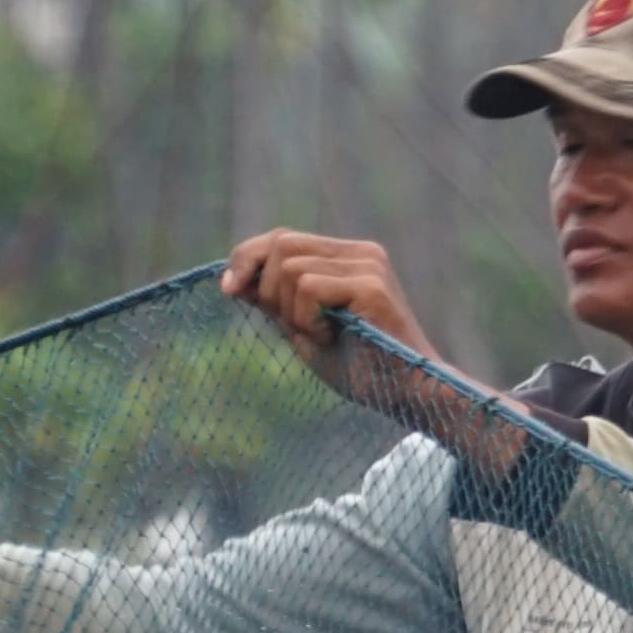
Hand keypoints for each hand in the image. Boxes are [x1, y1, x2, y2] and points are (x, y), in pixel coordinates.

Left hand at [221, 230, 434, 362]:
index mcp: (347, 257)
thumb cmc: (359, 368)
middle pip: (282, 243)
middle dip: (267, 288)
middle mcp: (361, 252)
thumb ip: (275, 301)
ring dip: (291, 312)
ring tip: (321, 336)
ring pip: (290, 269)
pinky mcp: (370, 285)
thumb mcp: (303, 328)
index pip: (283, 237)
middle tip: (292, 327)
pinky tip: (330, 338)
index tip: (227, 290)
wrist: (405, 395)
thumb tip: (231, 279)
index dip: (248, 258)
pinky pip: (308, 288)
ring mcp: (368, 265)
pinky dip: (306, 319)